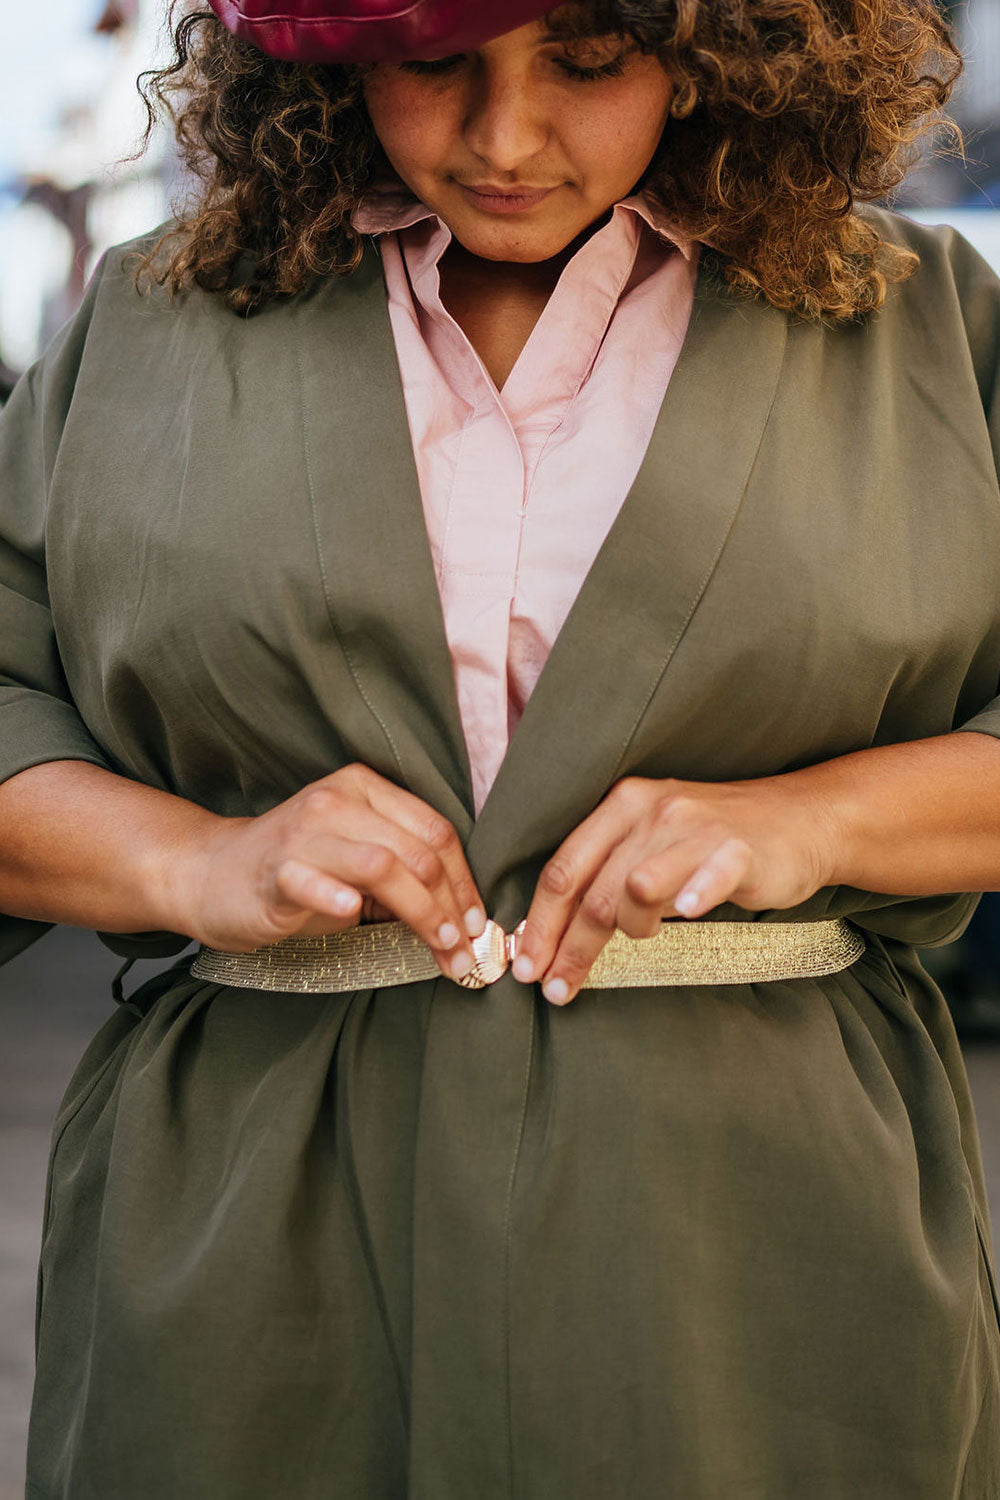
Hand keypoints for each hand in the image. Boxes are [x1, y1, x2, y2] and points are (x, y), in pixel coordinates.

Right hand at [175, 763, 485, 979]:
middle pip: (417, 852)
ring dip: (421, 912)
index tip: (478, 924)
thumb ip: (403, 870)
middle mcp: (337, 801)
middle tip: (465, 950)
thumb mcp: (357, 858)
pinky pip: (310, 878)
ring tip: (439, 946)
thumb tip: (463, 915)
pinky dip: (334, 895)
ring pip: (381, 865)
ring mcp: (303, 833)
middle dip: (451, 907)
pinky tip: (352, 913)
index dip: (466, 882)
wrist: (210, 874)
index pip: (435, 832)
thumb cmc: (295, 871)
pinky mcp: (273, 868)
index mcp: (364, 789)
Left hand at [512, 774, 836, 1004]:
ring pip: (637, 886)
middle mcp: (651, 810)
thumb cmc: (711, 843)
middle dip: (568, 946)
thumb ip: (604, 877)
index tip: (524, 967)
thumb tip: (548, 934)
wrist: (797, 819)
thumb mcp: (649, 845)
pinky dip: (695, 893)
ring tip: (643, 939)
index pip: (563, 870)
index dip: (539, 923)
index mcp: (619, 807)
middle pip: (593, 890)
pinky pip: (710, 874)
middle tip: (556, 988)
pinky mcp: (740, 849)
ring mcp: (696, 828)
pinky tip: (687, 911)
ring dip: (629, 929)